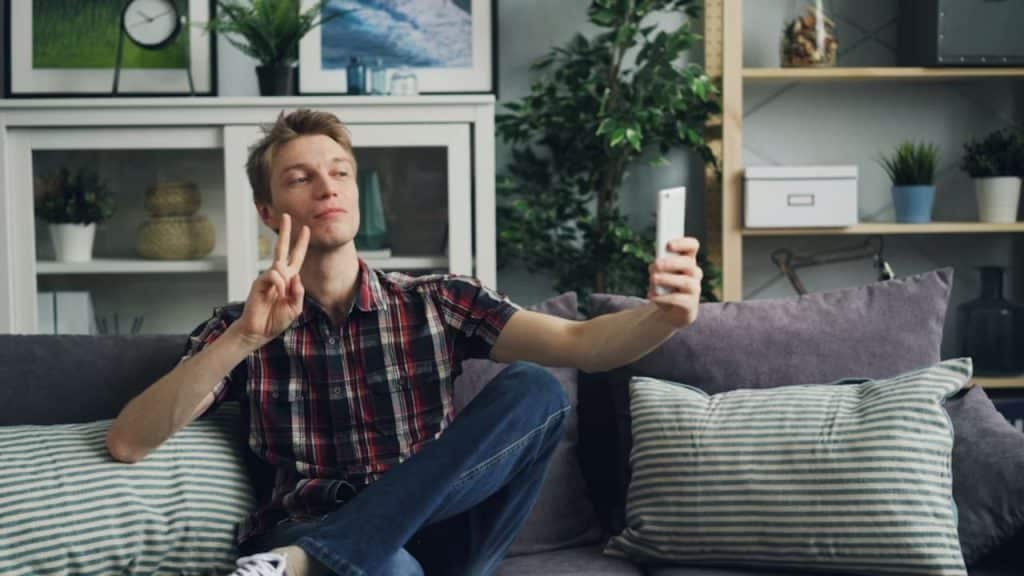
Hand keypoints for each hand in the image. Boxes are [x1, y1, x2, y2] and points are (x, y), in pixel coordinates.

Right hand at [235, 214, 309, 349]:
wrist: (259, 331)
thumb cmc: (276, 320)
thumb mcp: (295, 308)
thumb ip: (298, 293)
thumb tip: (294, 276)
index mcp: (289, 280)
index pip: (296, 257)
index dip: (301, 244)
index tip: (306, 229)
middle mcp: (278, 275)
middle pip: (282, 249)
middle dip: (285, 232)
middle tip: (286, 216)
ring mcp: (267, 277)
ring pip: (281, 266)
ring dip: (286, 282)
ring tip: (281, 297)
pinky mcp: (259, 281)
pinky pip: (273, 275)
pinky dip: (279, 284)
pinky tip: (277, 294)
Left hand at [647, 236, 701, 327]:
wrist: (670, 311)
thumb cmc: (665, 287)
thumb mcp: (659, 273)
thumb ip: (658, 267)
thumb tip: (655, 266)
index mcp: (687, 260)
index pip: (692, 246)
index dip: (683, 243)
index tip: (669, 245)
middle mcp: (694, 273)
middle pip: (689, 263)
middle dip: (672, 263)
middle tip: (657, 264)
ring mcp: (695, 289)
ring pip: (686, 282)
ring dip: (667, 279)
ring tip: (653, 279)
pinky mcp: (690, 305)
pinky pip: (679, 299)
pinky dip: (663, 297)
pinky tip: (653, 296)